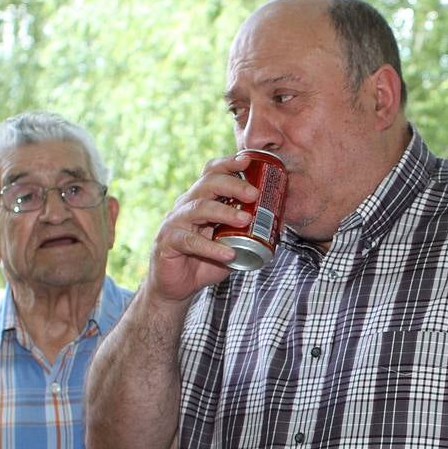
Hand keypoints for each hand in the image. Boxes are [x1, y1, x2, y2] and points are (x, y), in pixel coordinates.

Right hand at [145, 153, 259, 303]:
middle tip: (254, 193)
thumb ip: (248, 233)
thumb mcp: (231, 244)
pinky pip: (191, 241)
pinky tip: (228, 254)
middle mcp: (186, 206)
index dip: (228, 163)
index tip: (248, 160)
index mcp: (200, 200)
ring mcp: (175, 222)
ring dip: (224, 211)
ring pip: (199, 208)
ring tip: (245, 219)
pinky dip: (211, 247)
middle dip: (232, 184)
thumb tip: (279, 224)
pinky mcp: (168, 242)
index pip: (212, 173)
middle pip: (207, 184)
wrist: (177, 288)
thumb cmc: (204, 262)